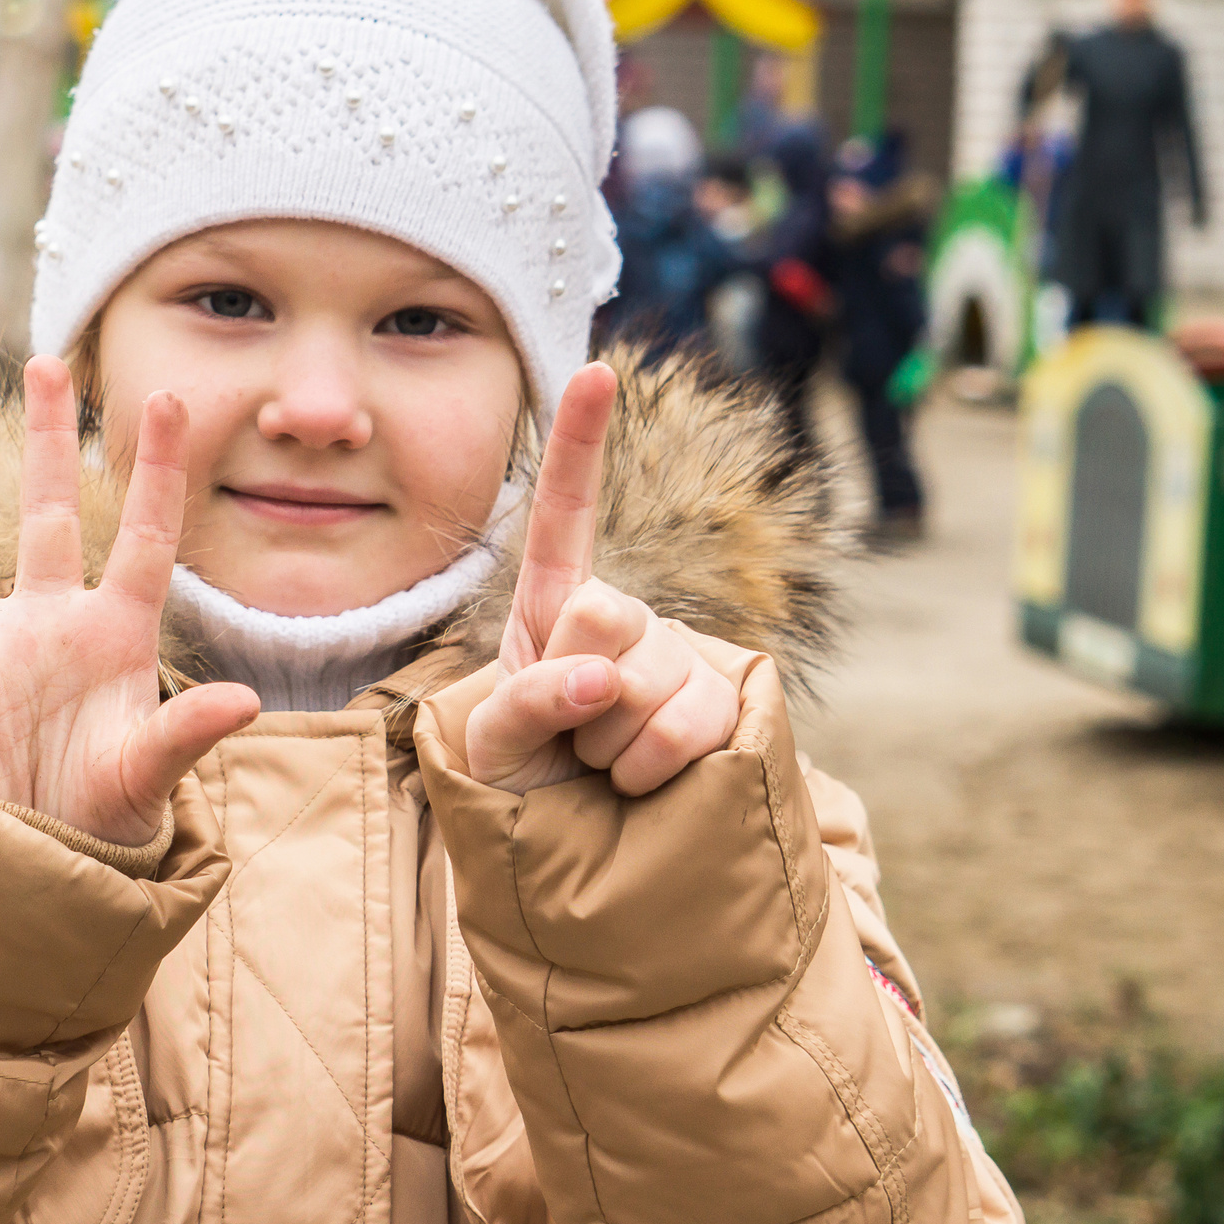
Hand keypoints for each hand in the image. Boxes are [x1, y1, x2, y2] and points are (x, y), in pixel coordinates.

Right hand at [0, 357, 260, 847]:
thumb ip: (187, 733)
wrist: (48, 864)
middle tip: (43, 363)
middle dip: (46, 442)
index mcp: (114, 635)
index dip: (158, 472)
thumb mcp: (150, 774)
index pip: (144, 539)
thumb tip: (244, 701)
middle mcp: (44, 626)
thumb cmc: (108, 816)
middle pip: (43, 517)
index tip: (173, 398)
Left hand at [465, 361, 742, 796]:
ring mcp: (685, 655)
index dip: (581, 442)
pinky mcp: (730, 703)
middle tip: (566, 738)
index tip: (595, 370)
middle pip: (603, 613)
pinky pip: (689, 726)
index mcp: (558, 604)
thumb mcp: (493, 741)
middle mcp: (628, 617)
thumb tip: (604, 677)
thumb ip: (527, 701)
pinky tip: (644, 781)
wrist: (590, 853)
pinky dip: (649, 768)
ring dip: (608, 744)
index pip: (566, 514)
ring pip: (645, 680)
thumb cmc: (526, 787)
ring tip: (601, 765)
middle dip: (570, 691)